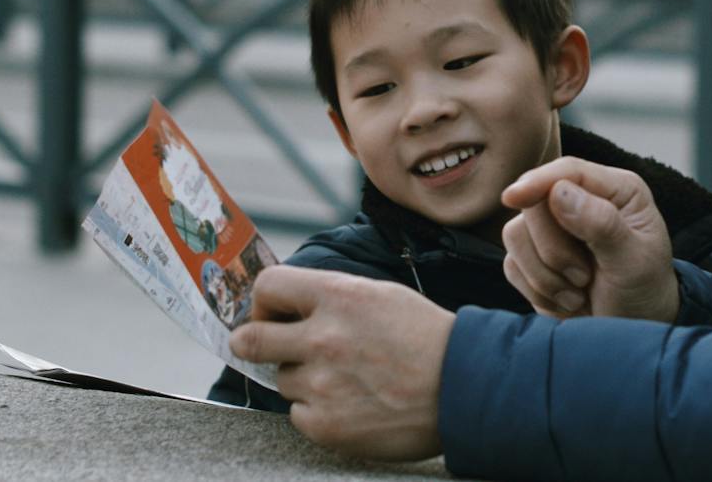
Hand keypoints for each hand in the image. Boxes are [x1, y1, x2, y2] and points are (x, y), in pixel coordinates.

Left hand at [229, 266, 452, 459]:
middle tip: (274, 348)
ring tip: (344, 379)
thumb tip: (290, 303)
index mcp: (338, 295)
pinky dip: (318, 411)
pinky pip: (298, 414)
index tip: (273, 313)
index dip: (264, 301)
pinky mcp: (325, 425)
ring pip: (282, 379)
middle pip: (248, 340)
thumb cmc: (425, 337)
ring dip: (303, 379)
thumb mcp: (379, 295)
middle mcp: (322, 337)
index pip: (267, 287)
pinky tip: (351, 404)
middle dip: (254, 342)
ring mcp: (321, 384)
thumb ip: (332, 296)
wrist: (463, 388)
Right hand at [499, 157, 678, 322]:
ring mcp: (552, 228)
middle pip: (534, 204)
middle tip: (583, 278)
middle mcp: (581, 200)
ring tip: (578, 293)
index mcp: (616, 191)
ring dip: (544, 275)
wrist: (630, 333)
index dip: (538, 182)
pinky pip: (511, 264)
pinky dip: (537, 290)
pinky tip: (566, 300)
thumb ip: (601, 224)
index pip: (568, 172)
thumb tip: (559, 192)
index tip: (512, 198)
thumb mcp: (633, 261)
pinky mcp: (532, 256)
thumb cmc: (643, 291)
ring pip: (516, 235)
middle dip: (553, 250)